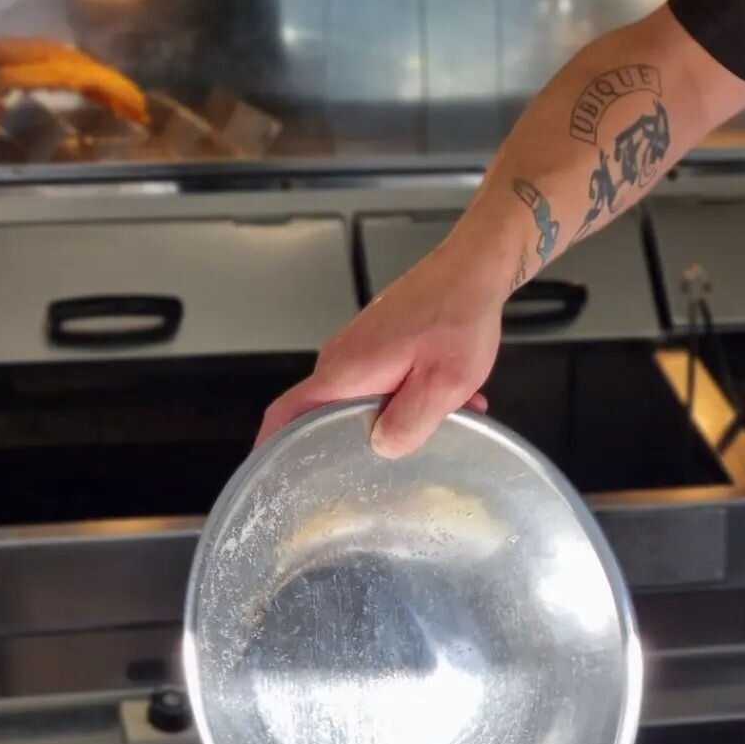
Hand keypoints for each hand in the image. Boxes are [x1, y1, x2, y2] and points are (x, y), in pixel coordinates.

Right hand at [257, 242, 504, 457]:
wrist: (473, 268)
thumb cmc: (458, 319)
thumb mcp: (443, 385)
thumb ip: (409, 424)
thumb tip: (382, 448)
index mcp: (345, 373)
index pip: (287, 413)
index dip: (273, 447)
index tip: (272, 475)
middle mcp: (341, 359)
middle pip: (324, 414)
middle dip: (356, 442)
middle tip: (386, 470)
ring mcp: (358, 348)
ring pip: (361, 399)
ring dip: (396, 417)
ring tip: (443, 424)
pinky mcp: (377, 342)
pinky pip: (380, 381)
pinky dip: (408, 396)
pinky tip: (450, 401)